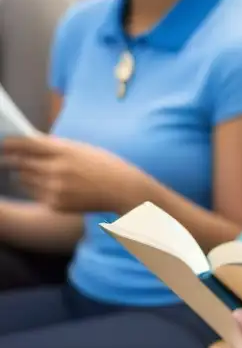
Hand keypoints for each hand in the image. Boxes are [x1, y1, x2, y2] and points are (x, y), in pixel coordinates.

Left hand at [2, 135, 145, 213]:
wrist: (123, 190)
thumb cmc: (104, 165)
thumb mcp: (82, 149)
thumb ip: (56, 147)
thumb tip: (28, 144)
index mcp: (65, 151)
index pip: (28, 144)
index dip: (12, 143)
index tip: (4, 143)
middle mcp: (57, 170)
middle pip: (20, 163)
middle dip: (13, 159)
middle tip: (8, 157)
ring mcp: (56, 189)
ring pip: (24, 179)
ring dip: (25, 174)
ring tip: (35, 172)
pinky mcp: (56, 204)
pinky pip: (35, 194)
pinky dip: (38, 188)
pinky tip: (51, 186)